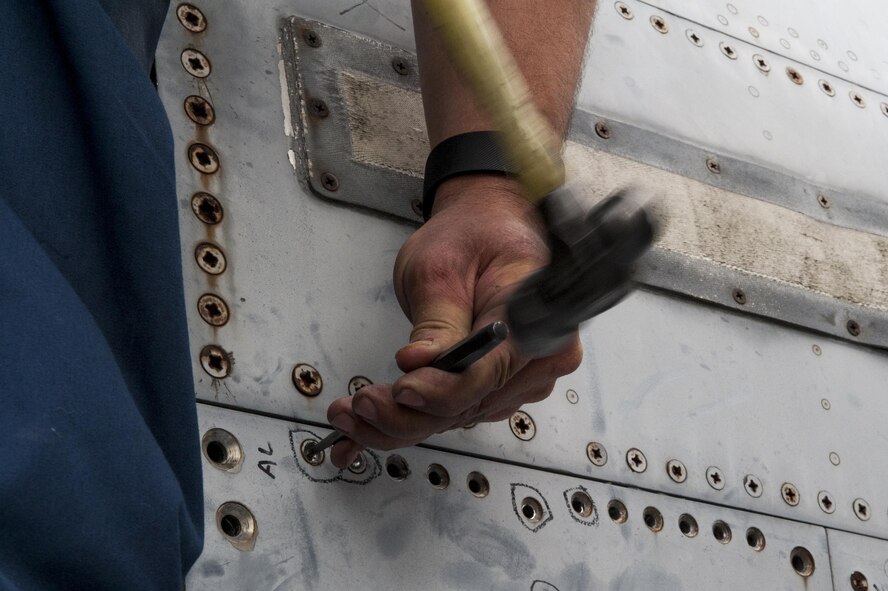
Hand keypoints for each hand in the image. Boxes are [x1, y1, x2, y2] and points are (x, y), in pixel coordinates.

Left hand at [325, 176, 582, 467]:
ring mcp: (519, 377)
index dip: (444, 390)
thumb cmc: (473, 236)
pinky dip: (407, 420)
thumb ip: (436, 321)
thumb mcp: (441, 267)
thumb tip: (419, 364)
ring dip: (400, 421)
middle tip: (359, 405)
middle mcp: (538, 356)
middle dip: (408, 414)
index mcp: (534, 315)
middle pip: (471, 403)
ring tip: (349, 414)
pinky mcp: (495, 387)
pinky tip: (365, 431)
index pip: (491, 370)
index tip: (402, 390)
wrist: (486, 227)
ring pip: (456, 416)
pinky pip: (452, 412)